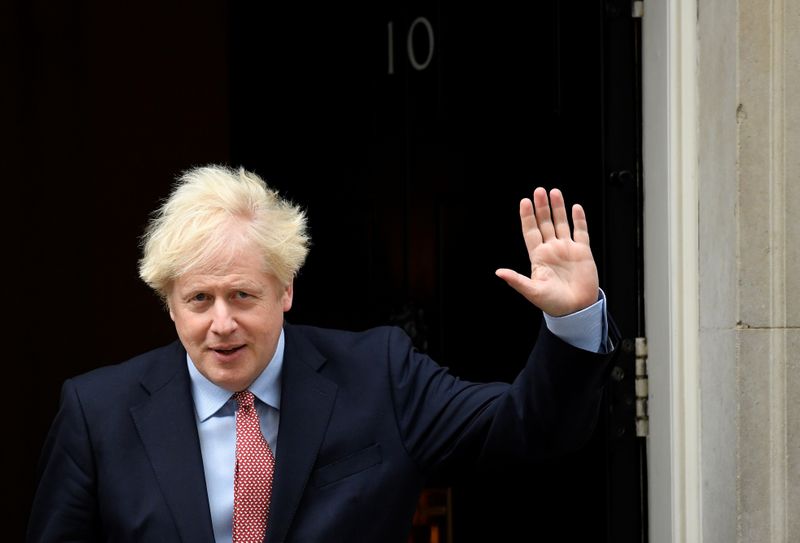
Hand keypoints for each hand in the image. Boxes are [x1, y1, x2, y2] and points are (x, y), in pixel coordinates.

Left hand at [495, 187, 598, 316]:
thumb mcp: (532, 291)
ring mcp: (567, 249)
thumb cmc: (553, 303)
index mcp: (538, 257)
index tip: (524, 202)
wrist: (576, 310)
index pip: (530, 232)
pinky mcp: (582, 252)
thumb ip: (517, 280)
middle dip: (542, 207)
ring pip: (561, 223)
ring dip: (558, 208)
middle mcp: (552, 250)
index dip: (527, 217)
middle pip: (545, 223)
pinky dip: (579, 219)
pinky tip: (575, 207)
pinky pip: (580, 232)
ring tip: (554, 192)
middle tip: (539, 191)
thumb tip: (499, 272)